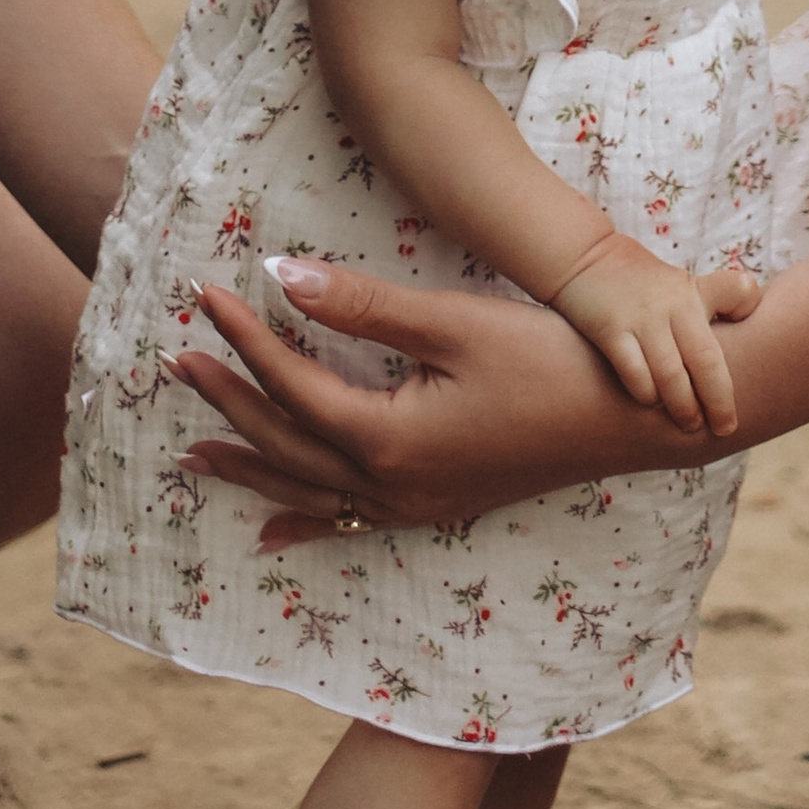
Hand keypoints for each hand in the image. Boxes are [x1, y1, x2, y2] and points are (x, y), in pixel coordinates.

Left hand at [168, 263, 729, 550]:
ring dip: (247, 467)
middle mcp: (389, 484)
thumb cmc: (551, 360)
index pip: (290, 385)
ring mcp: (413, 504)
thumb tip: (277, 275)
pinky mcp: (436, 507)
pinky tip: (273, 532)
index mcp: (386, 437)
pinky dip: (303, 521)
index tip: (205, 296)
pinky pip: (348, 522)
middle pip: (282, 444)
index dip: (241, 340)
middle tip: (174, 361)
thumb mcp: (455, 322)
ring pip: (306, 490)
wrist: (634, 419)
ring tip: (190, 456)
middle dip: (225, 401)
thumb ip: (363, 305)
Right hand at [549, 231, 759, 429]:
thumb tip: (753, 321)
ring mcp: (642, 318)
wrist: (583, 257)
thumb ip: (718, 300)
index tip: (755, 361)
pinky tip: (650, 403)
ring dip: (683, 406)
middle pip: (706, 360)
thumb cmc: (642, 281)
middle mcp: (673, 305)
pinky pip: (634, 372)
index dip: (750, 319)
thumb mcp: (684, 283)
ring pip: (671, 374)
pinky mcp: (610, 330)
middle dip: (718, 400)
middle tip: (725, 428)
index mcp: (694, 292)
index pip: (739, 297)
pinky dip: (645, 394)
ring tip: (690, 426)